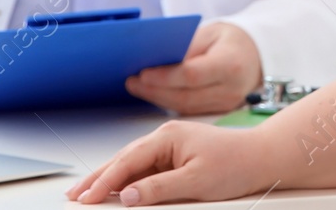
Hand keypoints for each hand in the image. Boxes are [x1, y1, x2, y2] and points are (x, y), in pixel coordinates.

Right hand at [66, 119, 278, 204]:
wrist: (261, 157)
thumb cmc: (235, 164)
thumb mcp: (196, 181)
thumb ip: (159, 188)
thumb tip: (127, 196)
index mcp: (167, 136)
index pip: (127, 161)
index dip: (103, 181)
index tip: (85, 198)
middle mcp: (165, 137)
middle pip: (123, 159)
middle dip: (97, 178)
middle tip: (73, 195)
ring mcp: (169, 146)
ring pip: (131, 164)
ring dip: (109, 179)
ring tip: (86, 193)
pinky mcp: (175, 156)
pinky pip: (144, 169)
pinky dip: (127, 180)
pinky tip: (116, 191)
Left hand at [124, 21, 261, 114]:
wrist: (255, 56)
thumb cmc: (230, 40)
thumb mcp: (210, 33)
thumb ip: (185, 47)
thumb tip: (154, 58)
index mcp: (230, 65)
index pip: (192, 75)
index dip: (165, 76)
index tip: (142, 72)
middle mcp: (230, 90)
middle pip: (185, 96)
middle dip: (154, 90)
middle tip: (132, 82)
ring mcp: (226, 105)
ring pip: (184, 108)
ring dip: (157, 99)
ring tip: (137, 87)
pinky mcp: (219, 113)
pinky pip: (189, 110)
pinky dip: (168, 103)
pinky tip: (153, 94)